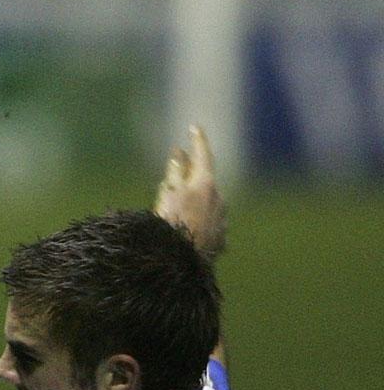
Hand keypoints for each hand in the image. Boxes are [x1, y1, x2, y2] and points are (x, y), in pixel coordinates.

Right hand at [154, 124, 225, 259]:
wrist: (182, 262)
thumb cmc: (171, 222)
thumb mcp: (168, 193)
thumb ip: (174, 173)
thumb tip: (179, 156)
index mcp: (206, 184)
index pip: (203, 155)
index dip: (198, 140)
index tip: (194, 128)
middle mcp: (219, 199)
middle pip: (204, 180)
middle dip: (190, 173)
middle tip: (177, 164)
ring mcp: (222, 219)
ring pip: (206, 203)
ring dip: (193, 199)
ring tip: (175, 206)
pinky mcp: (221, 238)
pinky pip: (208, 222)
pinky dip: (197, 218)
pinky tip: (185, 228)